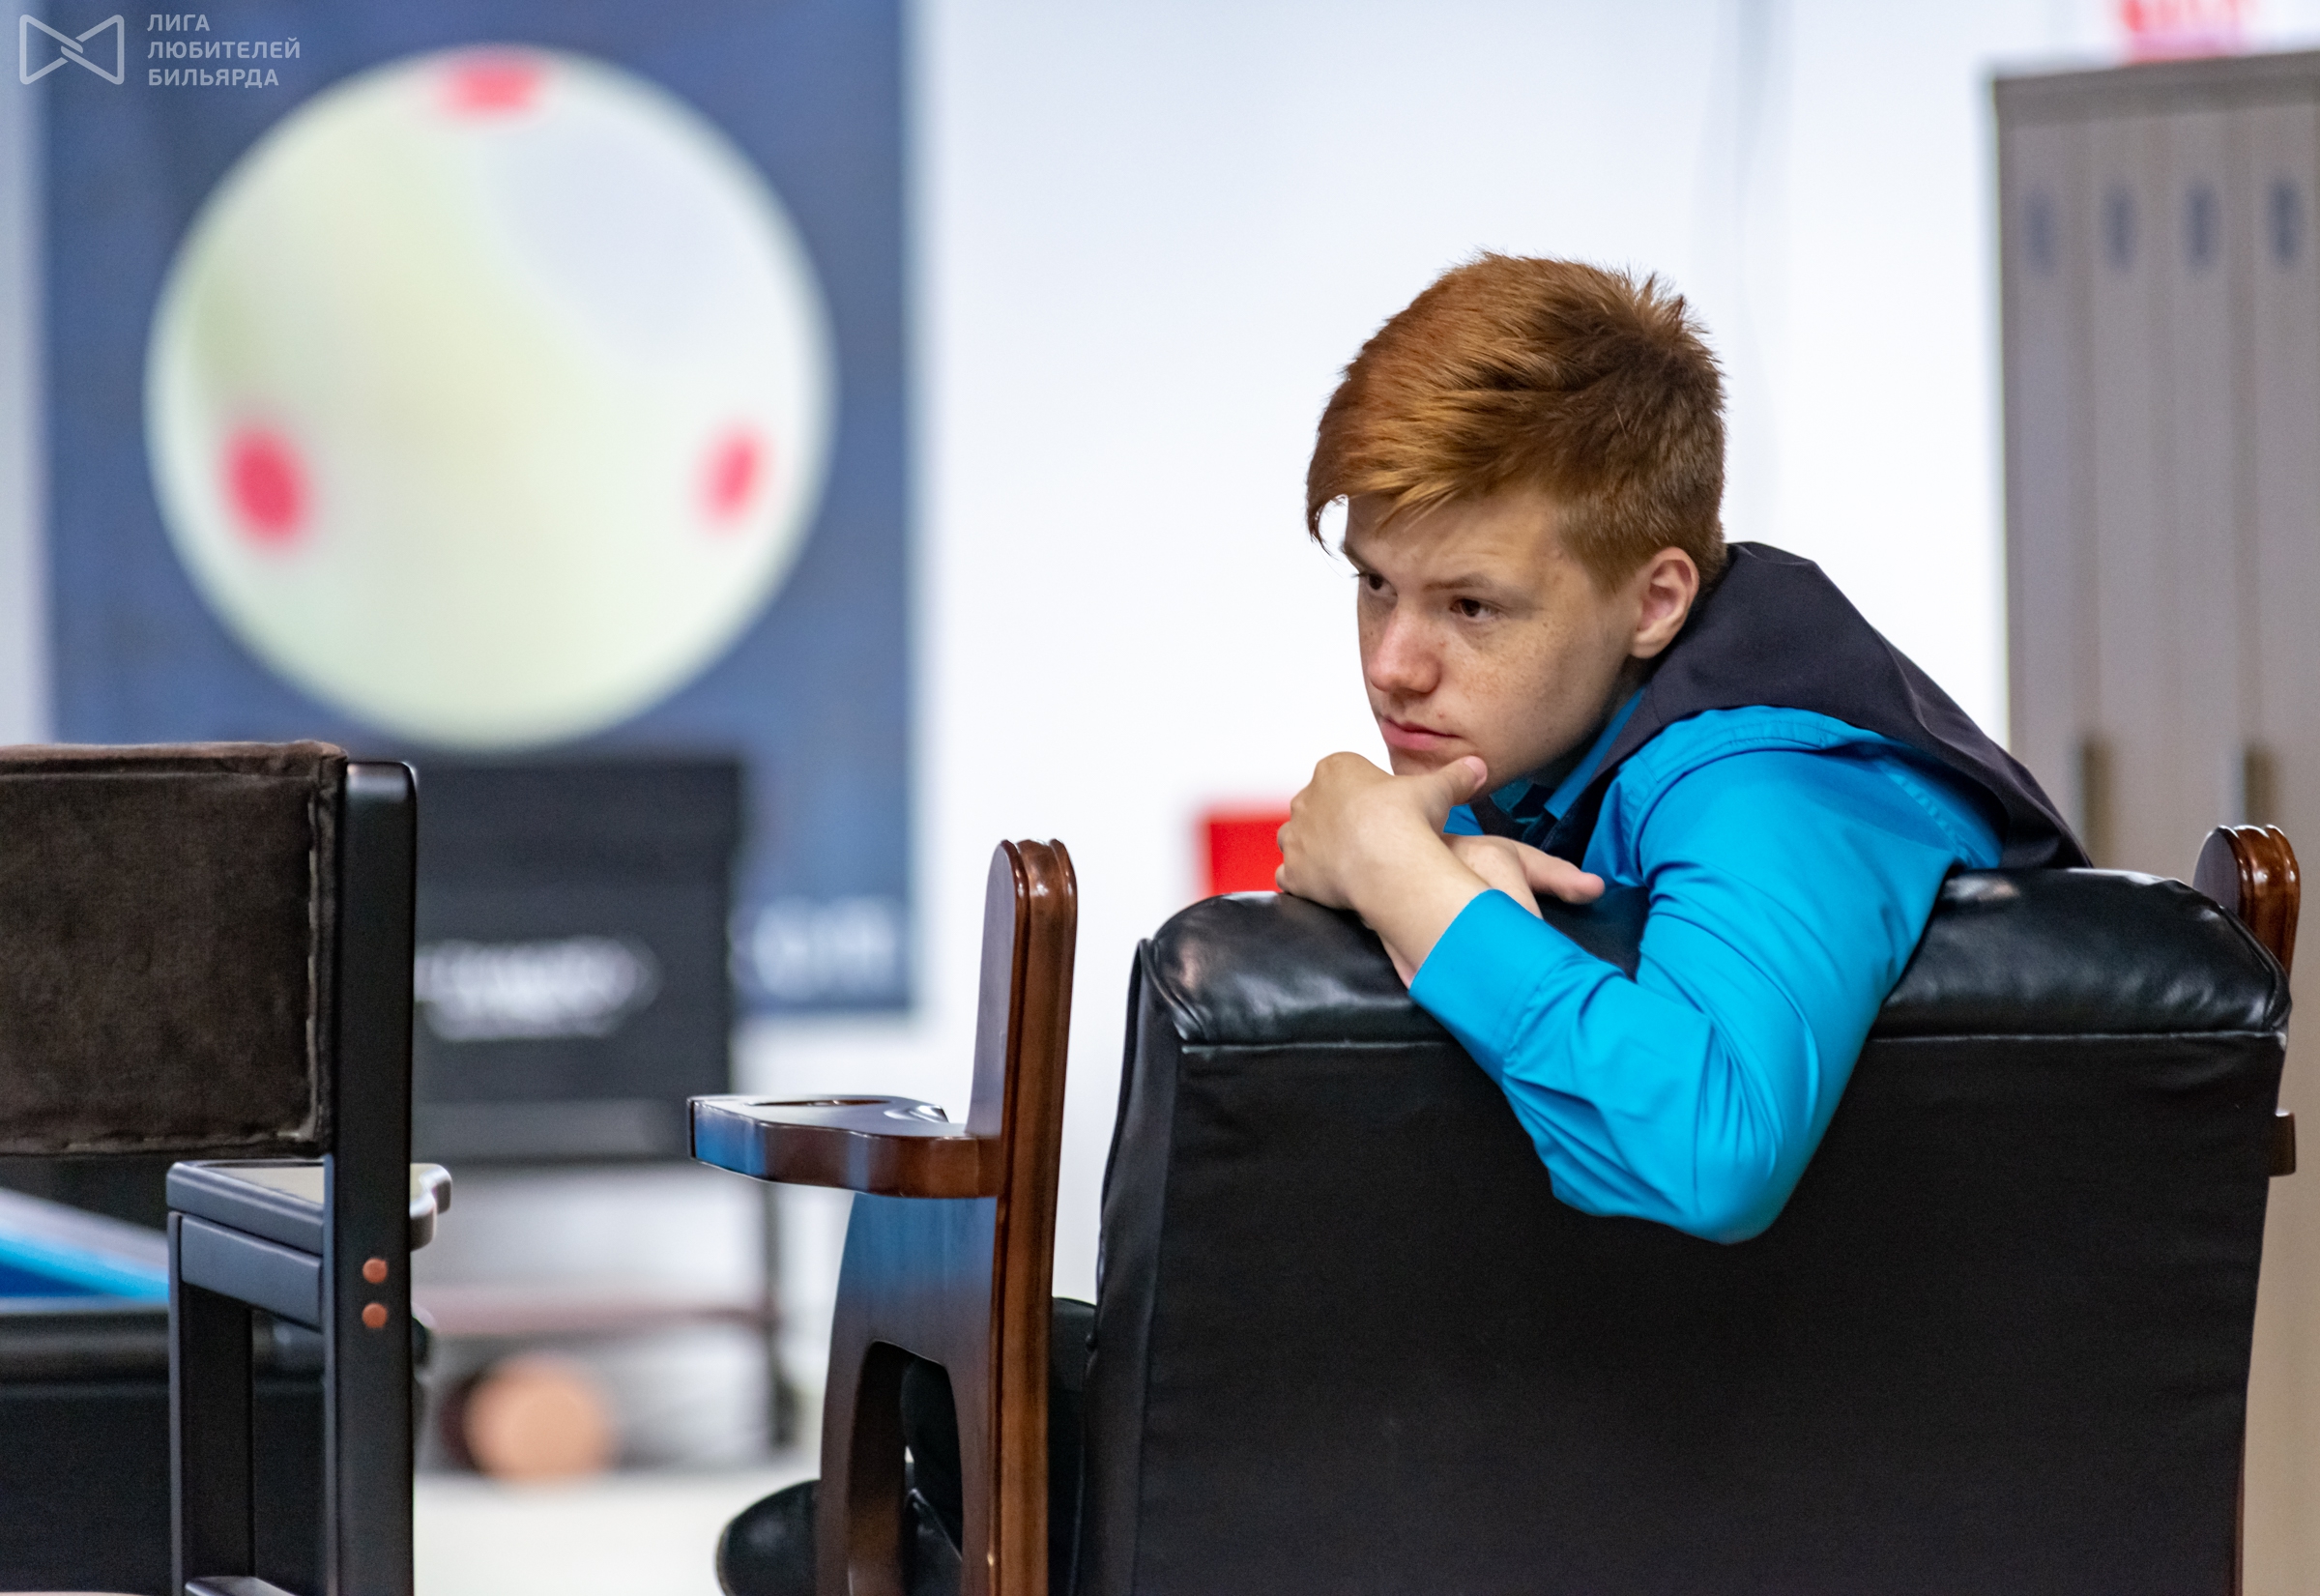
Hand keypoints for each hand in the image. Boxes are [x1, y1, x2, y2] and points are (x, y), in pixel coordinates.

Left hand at [1274, 753, 1601, 985]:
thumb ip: (1455, 776)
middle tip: (1371, 842)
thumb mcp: (1438, 790)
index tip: (1386, 814)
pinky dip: (1306, 883)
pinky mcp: (1293, 872)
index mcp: (1335, 769)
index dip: (1366, 797)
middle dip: (1340, 823)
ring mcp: (1296, 837)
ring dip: (1317, 850)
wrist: (1389, 864)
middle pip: (1320, 808)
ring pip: (1300, 840)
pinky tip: (1331, 889)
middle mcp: (1307, 799)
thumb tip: (1476, 767)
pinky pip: (1292, 876)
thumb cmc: (1407, 821)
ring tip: (1350, 865)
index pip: (1344, 778)